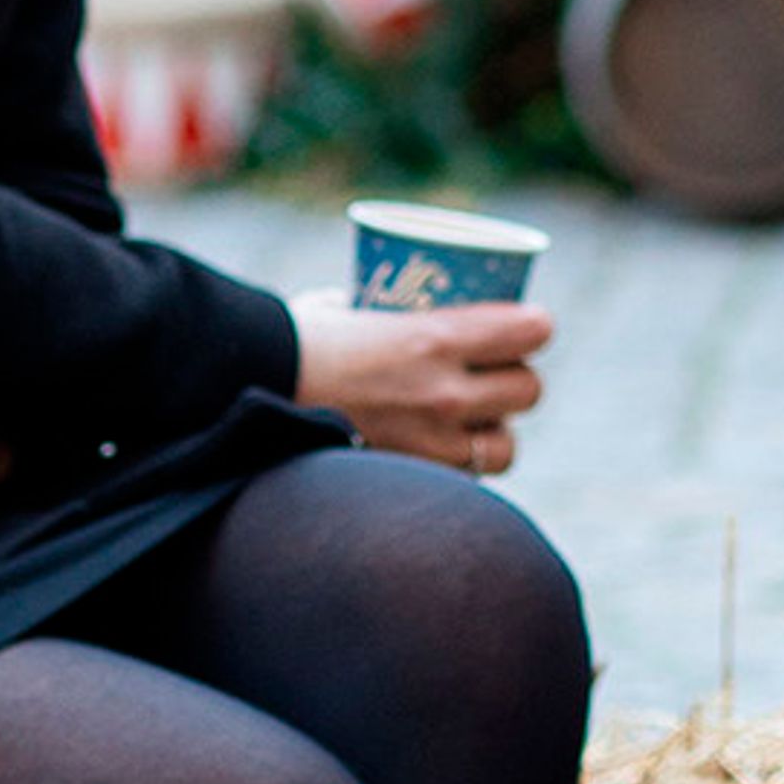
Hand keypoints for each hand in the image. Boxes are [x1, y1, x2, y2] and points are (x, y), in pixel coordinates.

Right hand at [294, 296, 551, 473]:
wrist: (250, 391)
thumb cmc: (293, 339)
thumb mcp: (350, 305)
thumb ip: (382, 308)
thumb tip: (385, 304)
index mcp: (435, 337)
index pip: (531, 331)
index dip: (533, 326)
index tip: (525, 324)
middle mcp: (445, 392)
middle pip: (529, 389)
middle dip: (516, 380)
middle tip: (493, 373)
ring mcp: (432, 443)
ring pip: (507, 446)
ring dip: (496, 431)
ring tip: (474, 421)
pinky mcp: (411, 479)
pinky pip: (466, 479)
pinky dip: (461, 467)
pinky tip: (445, 455)